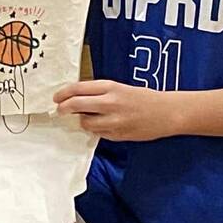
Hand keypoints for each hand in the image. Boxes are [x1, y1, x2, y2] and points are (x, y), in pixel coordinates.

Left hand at [55, 79, 178, 141]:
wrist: (166, 112)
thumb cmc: (143, 97)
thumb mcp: (120, 88)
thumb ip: (99, 93)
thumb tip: (75, 99)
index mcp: (110, 87)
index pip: (78, 89)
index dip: (63, 93)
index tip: (56, 97)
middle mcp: (110, 102)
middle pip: (76, 105)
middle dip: (64, 108)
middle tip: (60, 110)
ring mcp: (113, 121)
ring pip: (85, 123)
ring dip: (81, 121)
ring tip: (86, 118)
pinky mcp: (118, 135)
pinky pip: (98, 133)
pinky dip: (96, 129)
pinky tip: (102, 125)